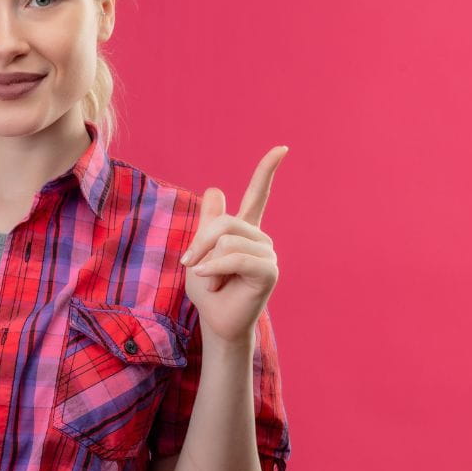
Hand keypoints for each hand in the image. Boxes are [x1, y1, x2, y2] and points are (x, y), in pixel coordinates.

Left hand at [178, 146, 288, 344]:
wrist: (215, 322)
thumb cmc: (207, 290)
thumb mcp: (199, 253)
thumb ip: (207, 224)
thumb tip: (215, 189)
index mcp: (244, 231)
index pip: (258, 195)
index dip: (267, 171)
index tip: (282, 149)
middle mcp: (260, 238)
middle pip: (224, 222)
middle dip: (199, 244)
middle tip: (190, 265)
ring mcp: (268, 254)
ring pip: (227, 240)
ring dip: (206, 263)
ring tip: (209, 282)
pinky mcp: (269, 271)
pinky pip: (235, 258)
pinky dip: (214, 269)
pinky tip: (210, 282)